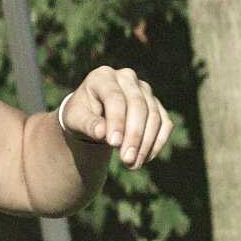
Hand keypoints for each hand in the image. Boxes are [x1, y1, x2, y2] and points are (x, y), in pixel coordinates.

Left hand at [59, 65, 173, 167]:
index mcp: (103, 76)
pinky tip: (146, 158)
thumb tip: (102, 133)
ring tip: (133, 164)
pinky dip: (158, 142)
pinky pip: (164, 123)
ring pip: (154, 115)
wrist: (92, 115)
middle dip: (134, 135)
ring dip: (146, 143)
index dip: (116, 120)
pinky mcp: (156, 104)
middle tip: (127, 160)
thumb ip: (88, 124)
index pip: (114, 97)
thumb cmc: (81, 115)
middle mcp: (127, 77)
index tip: (114, 144)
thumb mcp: (76, 119)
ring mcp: (144, 90)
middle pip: (138, 105)